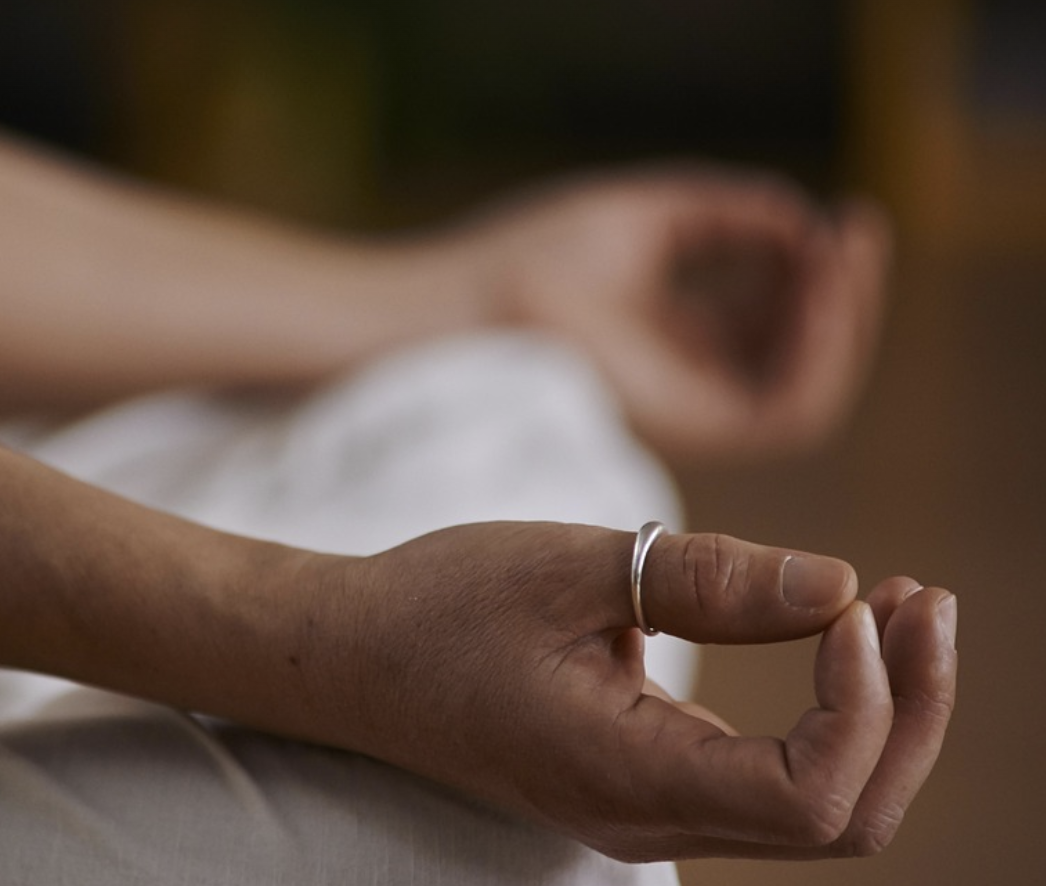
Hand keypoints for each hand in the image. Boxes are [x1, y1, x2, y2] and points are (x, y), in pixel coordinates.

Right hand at [301, 522, 954, 860]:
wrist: (351, 658)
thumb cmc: (438, 606)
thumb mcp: (569, 567)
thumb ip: (708, 580)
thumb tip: (842, 586)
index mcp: (623, 775)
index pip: (811, 796)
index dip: (868, 704)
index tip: (853, 601)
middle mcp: (647, 819)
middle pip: (844, 821)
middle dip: (912, 713)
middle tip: (926, 598)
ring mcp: (649, 812)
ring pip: (821, 811)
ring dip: (885, 715)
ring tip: (903, 607)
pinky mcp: (647, 784)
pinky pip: (776, 781)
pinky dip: (832, 715)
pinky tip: (841, 634)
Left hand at [437, 167, 891, 459]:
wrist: (466, 305)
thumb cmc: (527, 259)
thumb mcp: (646, 216)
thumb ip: (728, 213)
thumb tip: (803, 221)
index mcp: (670, 336)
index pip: (770, 315)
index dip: (813, 267)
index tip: (839, 214)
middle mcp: (685, 383)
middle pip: (796, 352)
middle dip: (841, 291)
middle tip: (858, 228)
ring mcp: (688, 414)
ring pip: (805, 389)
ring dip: (842, 322)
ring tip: (842, 254)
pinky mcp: (687, 436)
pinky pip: (788, 414)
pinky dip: (820, 358)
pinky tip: (823, 294)